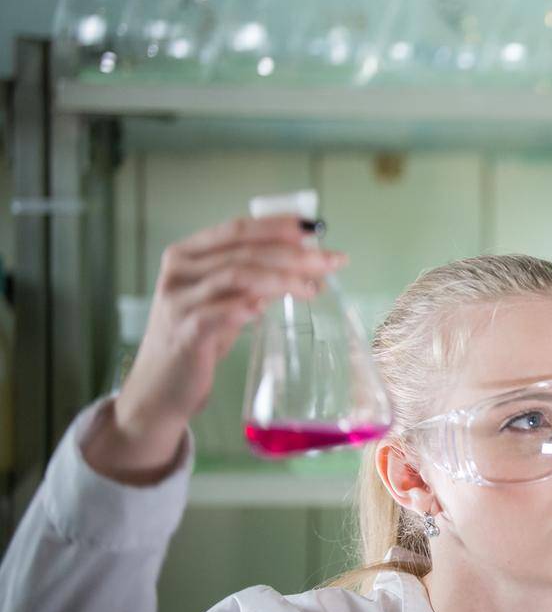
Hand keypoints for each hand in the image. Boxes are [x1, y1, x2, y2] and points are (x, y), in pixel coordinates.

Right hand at [86, 215, 346, 482]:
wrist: (160, 386)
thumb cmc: (198, 338)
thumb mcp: (226, 300)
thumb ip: (256, 278)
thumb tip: (310, 264)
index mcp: (187, 253)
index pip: (238, 228)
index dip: (279, 225)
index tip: (316, 229)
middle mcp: (178, 270)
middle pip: (244, 251)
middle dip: (293, 254)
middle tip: (331, 261)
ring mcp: (177, 300)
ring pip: (236, 275)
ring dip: (281, 278)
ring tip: (312, 288)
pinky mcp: (182, 332)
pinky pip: (218, 312)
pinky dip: (246, 306)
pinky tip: (267, 308)